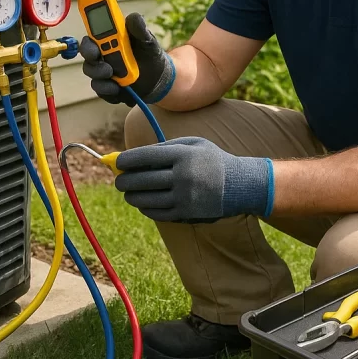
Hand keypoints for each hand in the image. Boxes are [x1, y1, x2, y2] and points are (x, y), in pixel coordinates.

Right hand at [80, 12, 174, 106]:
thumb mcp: (148, 39)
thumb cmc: (149, 54)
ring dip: (100, 77)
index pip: (91, 39)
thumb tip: (133, 18)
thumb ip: (140, 29)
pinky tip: (118, 89)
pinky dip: (109, 91)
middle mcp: (102, 57)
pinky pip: (103, 92)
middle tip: (102, 61)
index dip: (88, 42)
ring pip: (93, 76)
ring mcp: (104, 74)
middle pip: (87, 58)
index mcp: (108, 41)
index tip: (94, 45)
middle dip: (91, 60)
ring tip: (113, 77)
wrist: (160, 77)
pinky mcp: (109, 90)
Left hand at [113, 137, 273, 222]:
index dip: (127, 160)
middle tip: (118, 180)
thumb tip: (134, 157)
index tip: (117, 162)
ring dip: (132, 196)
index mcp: (183, 155)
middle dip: (125, 180)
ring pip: (146, 199)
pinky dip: (145, 208)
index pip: (146, 157)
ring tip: (127, 192)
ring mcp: (184, 198)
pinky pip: (157, 213)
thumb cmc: (212, 160)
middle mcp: (183, 176)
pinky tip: (141, 202)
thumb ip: (165, 147)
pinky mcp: (186, 214)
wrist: (240, 185)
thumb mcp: (194, 144)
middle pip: (143, 180)